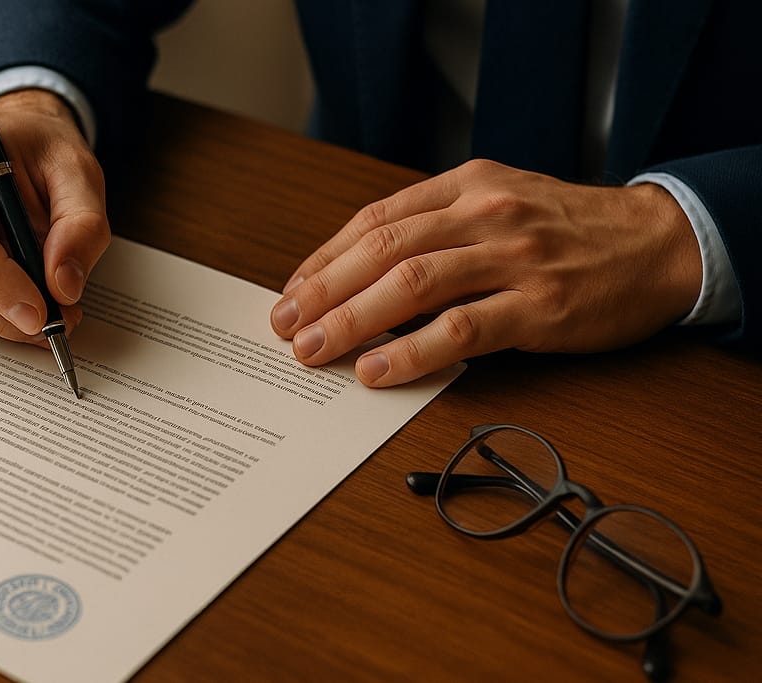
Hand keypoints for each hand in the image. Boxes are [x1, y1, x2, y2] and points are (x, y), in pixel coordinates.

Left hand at [270, 159, 701, 386]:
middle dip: (323, 290)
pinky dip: (411, 352)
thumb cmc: (569, 229)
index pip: (376, 219)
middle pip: (382, 249)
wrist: (659, 243)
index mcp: (467, 185)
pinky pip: (461, 330)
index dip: (325, 257)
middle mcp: (484, 213)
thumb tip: (366, 274)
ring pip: (411, 284)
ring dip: (352, 320)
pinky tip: (376, 371)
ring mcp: (512, 257)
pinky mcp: (538, 306)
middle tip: (284, 325)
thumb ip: (439, 228)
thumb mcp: (501, 202)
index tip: (292, 290)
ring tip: (313, 349)